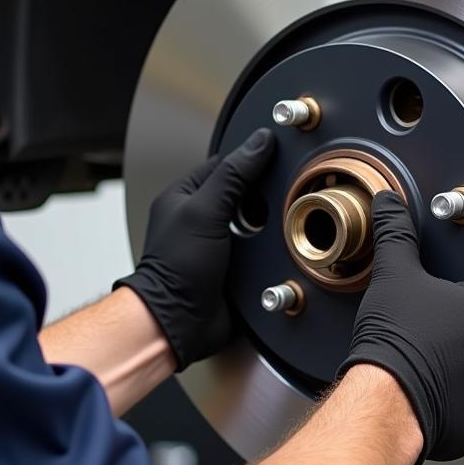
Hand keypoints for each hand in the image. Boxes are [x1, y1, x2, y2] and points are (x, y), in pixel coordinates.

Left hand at [116, 128, 275, 368]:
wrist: (180, 322)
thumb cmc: (177, 269)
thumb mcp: (205, 211)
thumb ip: (233, 175)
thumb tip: (259, 142)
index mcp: (185, 197)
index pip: (224, 165)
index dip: (251, 159)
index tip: (277, 154)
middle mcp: (201, 219)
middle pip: (244, 193)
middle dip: (264, 194)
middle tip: (286, 190)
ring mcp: (219, 244)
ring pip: (255, 222)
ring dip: (270, 222)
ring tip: (286, 216)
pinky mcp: (234, 267)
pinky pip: (259, 250)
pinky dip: (271, 248)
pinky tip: (282, 245)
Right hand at [337, 192, 463, 464]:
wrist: (386, 398)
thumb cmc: (395, 337)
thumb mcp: (394, 274)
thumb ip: (397, 233)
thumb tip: (390, 203)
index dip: (448, 306)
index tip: (428, 314)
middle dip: (457, 340)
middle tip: (423, 340)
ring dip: (458, 372)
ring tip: (424, 367)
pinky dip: (456, 404)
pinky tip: (429, 394)